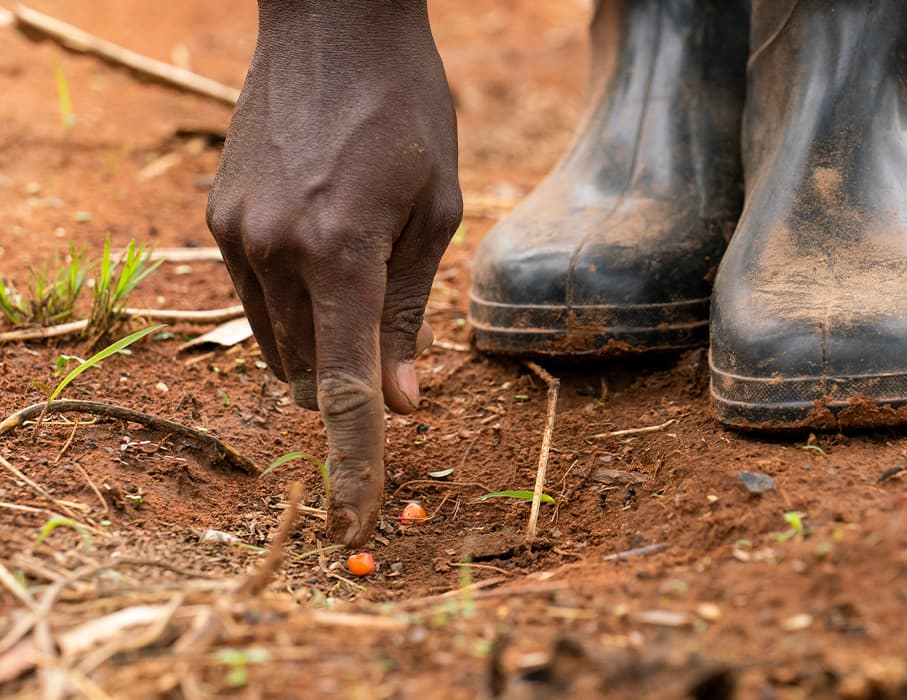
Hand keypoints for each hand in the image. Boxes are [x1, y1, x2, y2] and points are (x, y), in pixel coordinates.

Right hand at [206, 2, 460, 546]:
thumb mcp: (435, 210)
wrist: (333, 23)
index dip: (356, 461)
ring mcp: (236, 235)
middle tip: (393, 337)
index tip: (353, 519)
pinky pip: (254, 300)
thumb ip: (409, 313)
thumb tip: (403, 404)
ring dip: (321, 347)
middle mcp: (274, 251)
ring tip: (358, 273)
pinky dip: (293, 307)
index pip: (348, 387)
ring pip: (277, 345)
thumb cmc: (406, 109)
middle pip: (311, 375)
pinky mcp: (219, 218)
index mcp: (341, 251)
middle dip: (352, 382)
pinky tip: (322, 249)